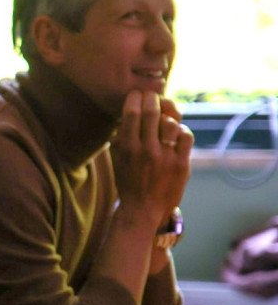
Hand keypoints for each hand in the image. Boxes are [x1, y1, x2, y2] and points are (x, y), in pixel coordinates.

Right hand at [110, 91, 192, 227]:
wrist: (143, 210)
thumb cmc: (128, 181)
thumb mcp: (117, 159)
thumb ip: (120, 137)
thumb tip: (127, 113)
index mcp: (126, 148)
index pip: (132, 112)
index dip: (135, 98)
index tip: (137, 94)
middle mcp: (145, 151)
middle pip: (152, 112)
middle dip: (152, 99)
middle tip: (152, 96)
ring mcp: (165, 158)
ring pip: (171, 123)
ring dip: (168, 115)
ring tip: (165, 115)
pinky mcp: (181, 165)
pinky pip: (186, 137)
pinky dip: (182, 130)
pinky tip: (176, 133)